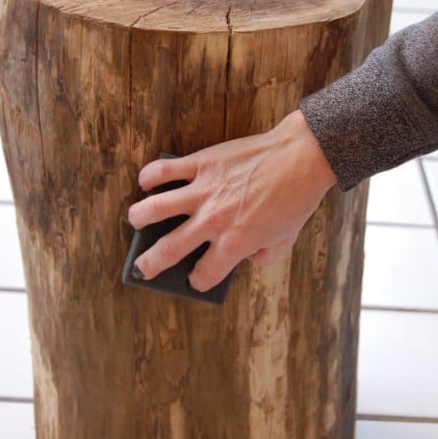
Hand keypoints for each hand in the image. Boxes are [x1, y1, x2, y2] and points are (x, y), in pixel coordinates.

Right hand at [128, 110, 335, 291]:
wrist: (301, 158)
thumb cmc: (296, 199)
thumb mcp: (284, 240)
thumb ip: (262, 257)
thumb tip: (245, 258)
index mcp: (234, 244)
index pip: (204, 274)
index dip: (199, 280)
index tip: (196, 278)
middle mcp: (213, 221)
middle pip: (168, 250)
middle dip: (149, 264)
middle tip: (141, 268)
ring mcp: (204, 191)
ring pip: (155, 209)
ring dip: (139, 218)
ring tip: (137, 221)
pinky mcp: (202, 163)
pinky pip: (165, 171)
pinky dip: (150, 177)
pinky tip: (146, 183)